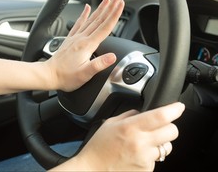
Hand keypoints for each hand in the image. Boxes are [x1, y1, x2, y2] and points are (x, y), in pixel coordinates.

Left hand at [46, 0, 123, 90]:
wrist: (48, 75)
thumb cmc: (65, 76)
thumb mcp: (85, 74)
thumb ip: (99, 64)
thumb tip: (112, 57)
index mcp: (87, 45)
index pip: (105, 27)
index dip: (114, 15)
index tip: (121, 4)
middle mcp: (81, 38)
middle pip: (99, 19)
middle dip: (110, 7)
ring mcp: (75, 38)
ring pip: (90, 19)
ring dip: (100, 8)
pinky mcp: (70, 40)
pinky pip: (79, 23)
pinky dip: (84, 14)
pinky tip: (87, 8)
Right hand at [70, 102, 184, 170]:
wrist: (93, 169)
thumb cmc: (99, 147)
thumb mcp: (110, 123)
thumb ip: (129, 115)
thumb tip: (142, 112)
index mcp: (130, 128)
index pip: (161, 116)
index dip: (174, 109)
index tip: (178, 106)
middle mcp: (140, 143)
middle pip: (172, 131)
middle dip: (169, 127)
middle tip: (160, 127)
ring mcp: (145, 158)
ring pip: (167, 147)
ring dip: (160, 143)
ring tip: (144, 144)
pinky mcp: (147, 170)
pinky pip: (157, 159)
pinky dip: (150, 155)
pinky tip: (137, 155)